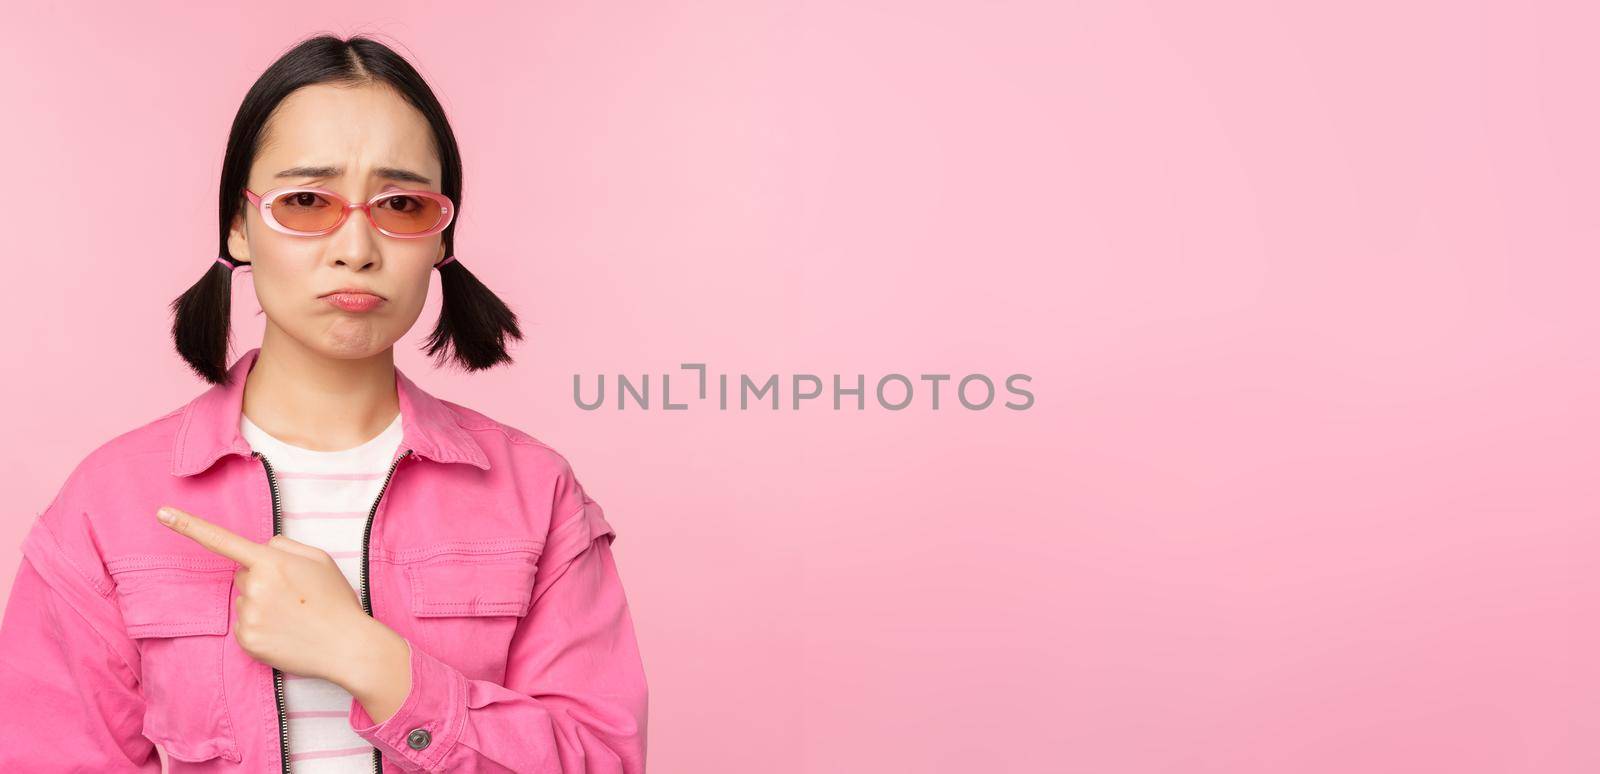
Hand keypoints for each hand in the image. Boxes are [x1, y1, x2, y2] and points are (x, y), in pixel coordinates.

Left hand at [155, 505, 379, 682]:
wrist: (347, 646)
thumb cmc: (335, 600)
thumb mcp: (320, 560)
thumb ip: (286, 546)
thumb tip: (262, 550)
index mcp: (271, 561)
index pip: (222, 540)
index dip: (188, 525)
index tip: (161, 513)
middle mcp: (254, 587)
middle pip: (243, 575)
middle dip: (263, 580)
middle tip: (295, 595)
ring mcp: (248, 616)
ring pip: (244, 601)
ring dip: (263, 605)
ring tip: (294, 616)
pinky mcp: (246, 641)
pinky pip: (244, 626)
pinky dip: (261, 628)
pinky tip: (285, 632)